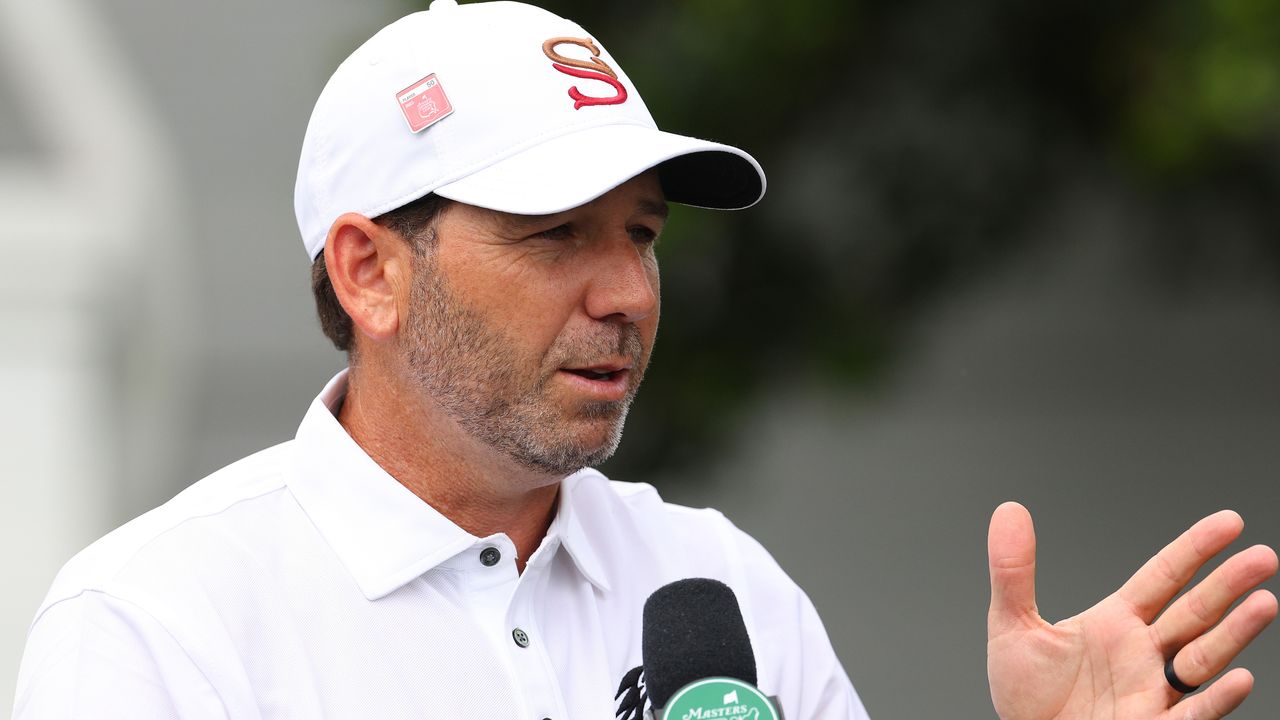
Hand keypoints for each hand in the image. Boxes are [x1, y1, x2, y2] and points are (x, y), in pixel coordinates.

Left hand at [986, 502, 1277, 719]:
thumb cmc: (1027, 695)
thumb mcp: (1013, 625)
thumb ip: (1012, 571)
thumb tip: (1009, 511)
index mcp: (1116, 622)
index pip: (1164, 577)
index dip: (1196, 549)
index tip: (1231, 522)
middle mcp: (1143, 653)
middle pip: (1194, 612)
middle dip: (1229, 585)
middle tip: (1263, 558)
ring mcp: (1153, 691)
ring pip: (1203, 658)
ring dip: (1235, 633)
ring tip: (1265, 603)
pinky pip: (1192, 715)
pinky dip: (1217, 699)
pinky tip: (1239, 679)